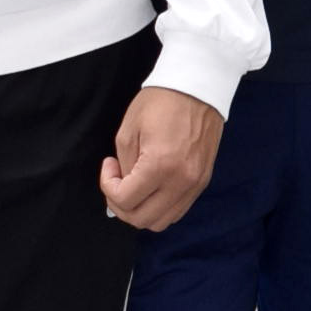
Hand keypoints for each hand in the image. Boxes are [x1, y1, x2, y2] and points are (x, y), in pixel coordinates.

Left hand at [99, 85, 224, 231]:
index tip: (109, 166)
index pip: (126, 200)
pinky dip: (160, 207)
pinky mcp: (202, 182)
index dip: (108, 186)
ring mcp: (195, 184)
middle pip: (143, 219)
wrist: (197, 88)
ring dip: (141, 211)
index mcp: (160, 165)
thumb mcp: (129, 130)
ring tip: (134, 188)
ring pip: (162, 221)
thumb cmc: (162, 102)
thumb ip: (124, 166)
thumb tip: (122, 187)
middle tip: (115, 184)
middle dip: (121, 206)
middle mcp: (181, 181)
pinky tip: (152, 188)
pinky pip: (178, 210)